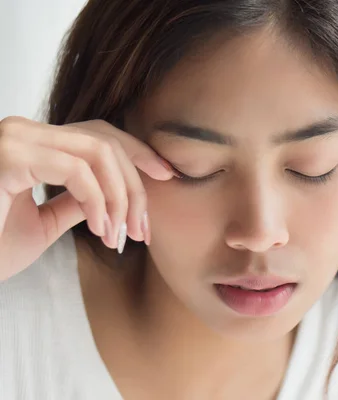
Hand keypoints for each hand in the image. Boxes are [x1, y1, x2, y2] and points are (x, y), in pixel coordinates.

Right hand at [0, 116, 172, 281]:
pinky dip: (98, 201)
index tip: (167, 176)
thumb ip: (76, 202)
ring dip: (120, 197)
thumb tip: (108, 196)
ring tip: (122, 235)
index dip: (138, 152)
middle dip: (135, 185)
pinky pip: (76, 171)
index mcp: (32, 143)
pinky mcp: (9, 155)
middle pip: (105, 142)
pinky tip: (102, 230)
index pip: (98, 135)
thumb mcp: (45, 223)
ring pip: (98, 153)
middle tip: (144, 228)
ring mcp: (15, 138)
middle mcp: (23, 131)